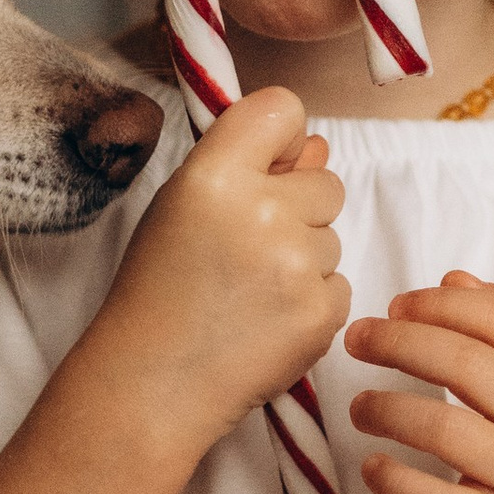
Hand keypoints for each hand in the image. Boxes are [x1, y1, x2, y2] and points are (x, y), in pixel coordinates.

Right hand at [95, 88, 348, 452]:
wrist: (154, 383)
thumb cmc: (157, 293)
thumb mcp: (179, 210)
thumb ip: (247, 169)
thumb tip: (317, 147)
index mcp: (215, 177)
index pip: (283, 110)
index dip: (283, 140)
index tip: (269, 167)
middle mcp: (261, 212)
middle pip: (327, 182)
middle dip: (299, 210)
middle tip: (245, 251)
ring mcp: (297, 265)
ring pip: (332, 237)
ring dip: (303, 260)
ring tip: (248, 293)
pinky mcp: (322, 312)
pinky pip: (340, 285)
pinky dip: (311, 303)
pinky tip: (266, 321)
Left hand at [347, 271, 493, 493]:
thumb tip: (455, 278)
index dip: (441, 305)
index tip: (397, 306)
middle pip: (465, 363)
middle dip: (398, 341)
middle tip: (357, 340)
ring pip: (442, 426)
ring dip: (385, 408)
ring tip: (360, 407)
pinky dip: (391, 478)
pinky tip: (374, 467)